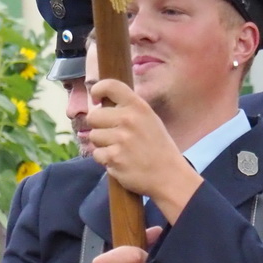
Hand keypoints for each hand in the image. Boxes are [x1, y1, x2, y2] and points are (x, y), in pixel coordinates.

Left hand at [87, 77, 202, 219]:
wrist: (169, 176)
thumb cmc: (158, 147)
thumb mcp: (149, 119)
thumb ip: (128, 109)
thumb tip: (100, 103)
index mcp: (139, 107)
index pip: (111, 86)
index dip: (98, 89)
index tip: (96, 98)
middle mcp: (128, 120)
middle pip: (93, 116)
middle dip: (99, 126)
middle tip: (113, 135)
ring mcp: (120, 140)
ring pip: (93, 136)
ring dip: (102, 144)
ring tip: (120, 150)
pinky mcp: (114, 158)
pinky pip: (97, 154)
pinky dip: (106, 160)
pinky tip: (121, 161)